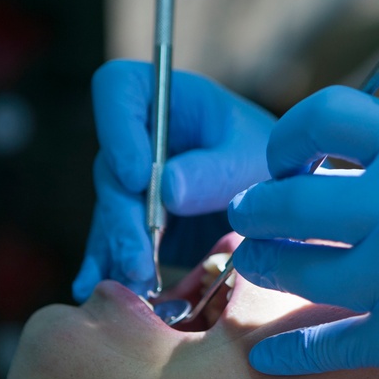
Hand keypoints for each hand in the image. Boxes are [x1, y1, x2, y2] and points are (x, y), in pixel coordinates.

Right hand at [73, 60, 274, 300]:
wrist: (283, 204)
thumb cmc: (272, 164)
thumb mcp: (254, 160)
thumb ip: (215, 171)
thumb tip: (166, 190)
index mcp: (168, 99)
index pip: (117, 89)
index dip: (117, 129)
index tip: (138, 176)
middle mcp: (141, 136)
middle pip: (111, 166)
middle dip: (124, 216)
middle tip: (140, 257)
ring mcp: (134, 181)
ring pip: (110, 211)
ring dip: (119, 249)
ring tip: (135, 285)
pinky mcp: (136, 220)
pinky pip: (113, 241)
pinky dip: (109, 266)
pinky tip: (95, 289)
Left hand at [227, 86, 378, 378]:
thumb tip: (315, 173)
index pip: (325, 115)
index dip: (287, 138)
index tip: (281, 163)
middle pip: (288, 202)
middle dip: (255, 211)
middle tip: (250, 219)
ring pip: (295, 272)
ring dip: (264, 269)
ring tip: (261, 266)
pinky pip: (327, 348)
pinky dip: (287, 356)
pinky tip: (266, 357)